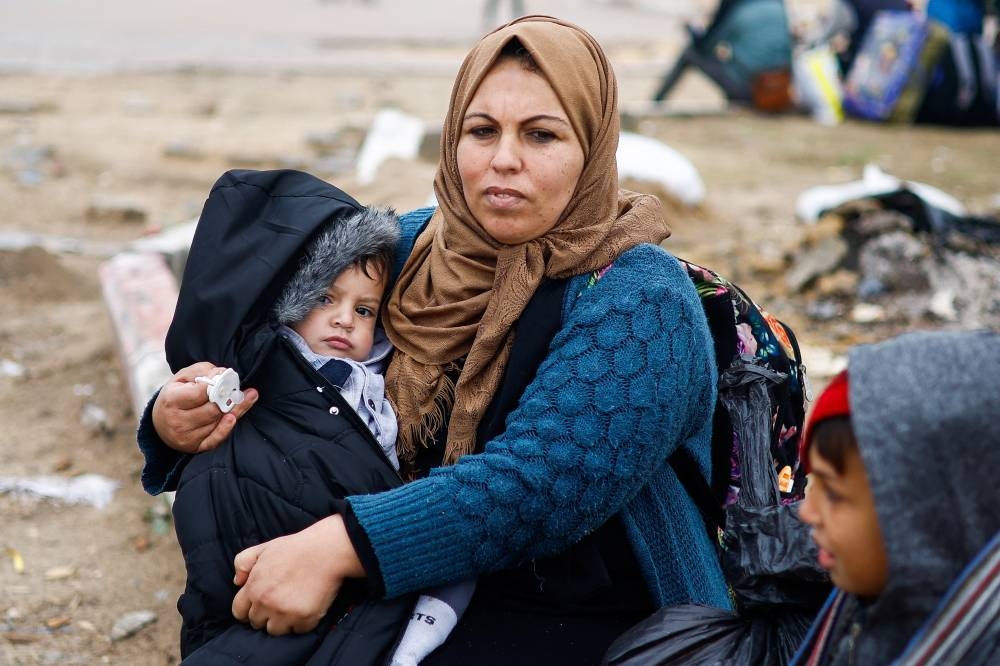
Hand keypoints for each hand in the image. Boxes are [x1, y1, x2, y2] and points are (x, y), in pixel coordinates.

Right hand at [151, 362, 258, 453]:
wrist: (160, 423)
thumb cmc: (174, 397)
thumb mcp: (182, 378)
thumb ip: (203, 371)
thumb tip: (223, 373)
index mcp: (171, 400)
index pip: (201, 393)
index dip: (216, 384)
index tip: (224, 378)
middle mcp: (178, 421)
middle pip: (212, 409)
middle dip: (226, 398)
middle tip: (236, 389)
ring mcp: (186, 437)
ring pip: (217, 421)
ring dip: (231, 409)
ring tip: (238, 398)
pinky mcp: (195, 447)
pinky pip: (216, 439)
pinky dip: (227, 428)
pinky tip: (233, 417)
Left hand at [232, 515, 363, 634]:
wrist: (327, 550)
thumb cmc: (296, 548)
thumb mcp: (264, 548)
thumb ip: (243, 562)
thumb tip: (237, 582)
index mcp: (254, 587)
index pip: (238, 612)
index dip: (248, 609)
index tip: (258, 605)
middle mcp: (266, 603)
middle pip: (256, 623)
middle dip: (265, 614)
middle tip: (280, 602)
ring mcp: (285, 613)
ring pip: (275, 630)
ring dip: (282, 622)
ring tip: (293, 606)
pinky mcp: (304, 619)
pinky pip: (297, 631)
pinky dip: (302, 623)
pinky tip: (306, 607)